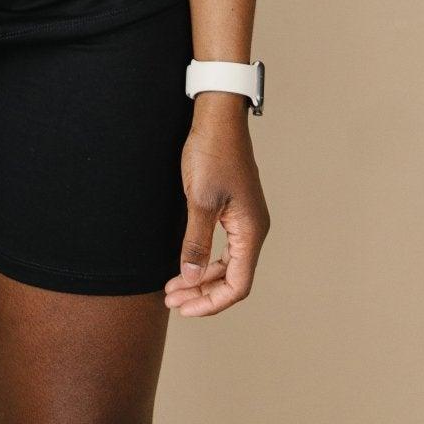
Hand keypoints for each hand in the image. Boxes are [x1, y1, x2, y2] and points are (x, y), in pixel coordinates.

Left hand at [163, 106, 269, 314]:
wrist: (218, 115)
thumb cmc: (212, 152)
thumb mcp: (198, 200)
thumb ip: (195, 243)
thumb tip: (190, 278)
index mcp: (250, 231)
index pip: (237, 285)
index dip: (211, 302)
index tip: (184, 308)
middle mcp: (253, 229)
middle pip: (232, 278)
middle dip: (201, 293)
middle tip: (171, 300)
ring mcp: (245, 219)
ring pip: (226, 263)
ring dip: (201, 278)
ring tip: (172, 287)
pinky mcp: (234, 209)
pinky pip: (223, 246)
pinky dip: (204, 259)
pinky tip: (184, 263)